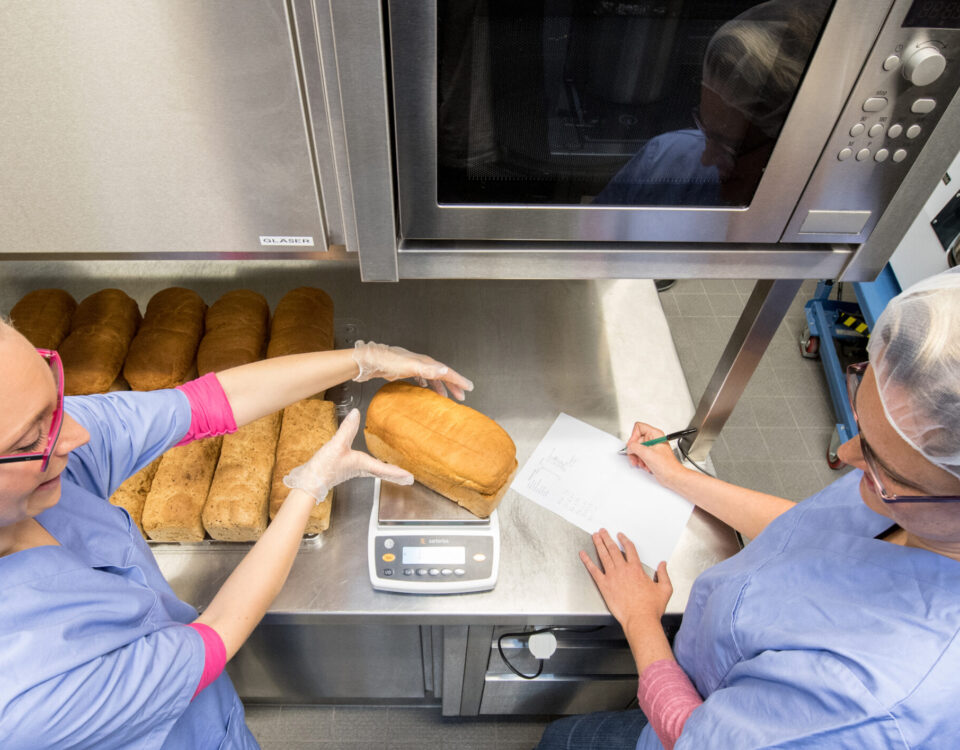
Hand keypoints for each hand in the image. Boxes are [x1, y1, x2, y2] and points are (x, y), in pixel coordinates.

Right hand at [283, 408, 412, 501]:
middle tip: (407, 480)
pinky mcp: (344, 469)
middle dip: (394, 476)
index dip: (397, 472)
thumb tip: (356, 413)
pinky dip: (373, 468)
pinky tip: (370, 465)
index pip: (383, 469)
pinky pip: (365, 469)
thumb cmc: (323, 467)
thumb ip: (347, 429)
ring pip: (374, 471)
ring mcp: (352, 470)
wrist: (308, 482)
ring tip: (396, 474)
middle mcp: (359, 469)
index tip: (410, 477)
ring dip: (386, 473)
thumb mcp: (336, 445)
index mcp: (361, 465)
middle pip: (381, 473)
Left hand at [351, 340, 473, 400]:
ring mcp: (414, 367)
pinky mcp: (406, 371)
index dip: (458, 380)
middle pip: (442, 375)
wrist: (370, 361)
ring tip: (447, 398)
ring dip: (441, 387)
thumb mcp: (410, 366)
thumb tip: (445, 371)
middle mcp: (422, 363)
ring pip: (433, 378)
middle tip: (462, 396)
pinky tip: (426, 391)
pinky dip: (428, 386)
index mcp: (426, 362)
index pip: (446, 372)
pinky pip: (423, 379)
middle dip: (453, 385)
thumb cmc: (388, 362)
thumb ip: (427, 369)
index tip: (469, 387)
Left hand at [580, 529, 672, 631]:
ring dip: (599, 544)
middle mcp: (623, 570)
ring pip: (603, 556)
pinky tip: (583, 554)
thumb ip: (663, 575)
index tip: (620, 536)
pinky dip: (587, 561)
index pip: (630, 549)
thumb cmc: (651, 607)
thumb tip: (662, 564)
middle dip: (607, 538)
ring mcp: (612, 577)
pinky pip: (594, 570)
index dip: (624, 541)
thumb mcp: (664, 589)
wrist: (640, 619)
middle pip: (613, 549)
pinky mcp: (604, 586)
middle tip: (602, 531)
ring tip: (595, 536)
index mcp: (636, 569)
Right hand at [625, 421, 685, 485]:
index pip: (639, 427)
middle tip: (635, 457)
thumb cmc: (668, 466)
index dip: (633, 436)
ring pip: (637, 449)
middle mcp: (653, 439)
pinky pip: (640, 455)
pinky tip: (646, 465)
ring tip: (642, 463)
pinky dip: (641, 461)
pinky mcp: (651, 455)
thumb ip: (635, 447)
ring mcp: (652, 448)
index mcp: (655, 434)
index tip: (632, 445)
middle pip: (636, 440)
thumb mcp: (648, 454)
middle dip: (634, 451)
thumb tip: (629, 447)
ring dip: (637, 458)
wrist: (673, 477)